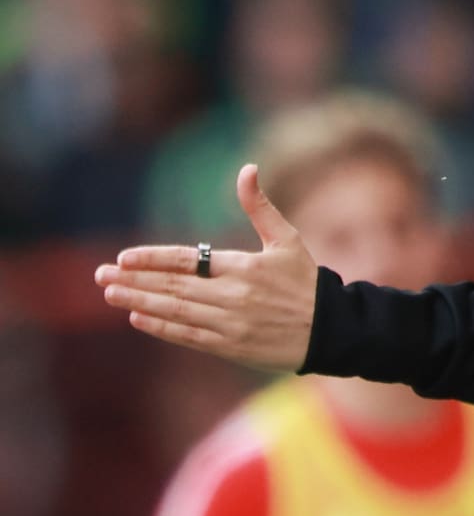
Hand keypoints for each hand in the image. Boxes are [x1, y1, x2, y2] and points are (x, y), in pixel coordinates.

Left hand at [95, 164, 317, 371]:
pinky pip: (188, 336)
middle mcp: (233, 296)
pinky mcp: (231, 346)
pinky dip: (162, 327)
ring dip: (139, 302)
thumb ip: (261, 207)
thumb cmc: (306, 282)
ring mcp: (230, 324)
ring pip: (175, 312)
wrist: (330, 331)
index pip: (187, 260)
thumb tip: (247, 168)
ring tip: (111, 294)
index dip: (153, 259)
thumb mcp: (288, 239)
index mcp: (244, 268)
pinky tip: (139, 317)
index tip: (123, 257)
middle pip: (173, 287)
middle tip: (101, 275)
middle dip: (134, 280)